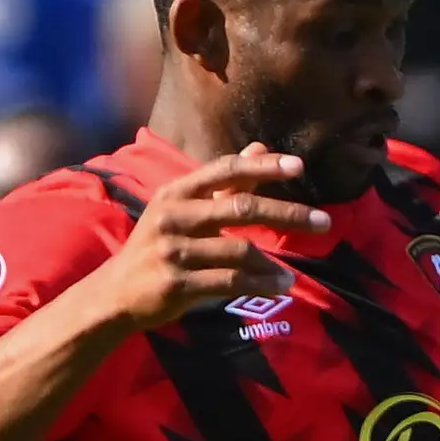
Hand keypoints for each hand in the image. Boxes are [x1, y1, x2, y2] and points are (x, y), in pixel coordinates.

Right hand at [92, 148, 328, 329]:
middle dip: (286, 213)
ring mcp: (174, 250)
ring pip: (239, 250)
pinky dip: (261, 284)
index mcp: (176, 193)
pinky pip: (231, 281)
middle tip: (324, 221)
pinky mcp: (177, 283)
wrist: (116, 292)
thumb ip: (226, 183)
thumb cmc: (160, 246)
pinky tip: (281, 286)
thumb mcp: (185, 210)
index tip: (299, 166)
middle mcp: (173, 216)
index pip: (225, 170)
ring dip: (273, 264)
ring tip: (291, 275)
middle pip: (240, 208)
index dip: (262, 167)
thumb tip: (261, 148)